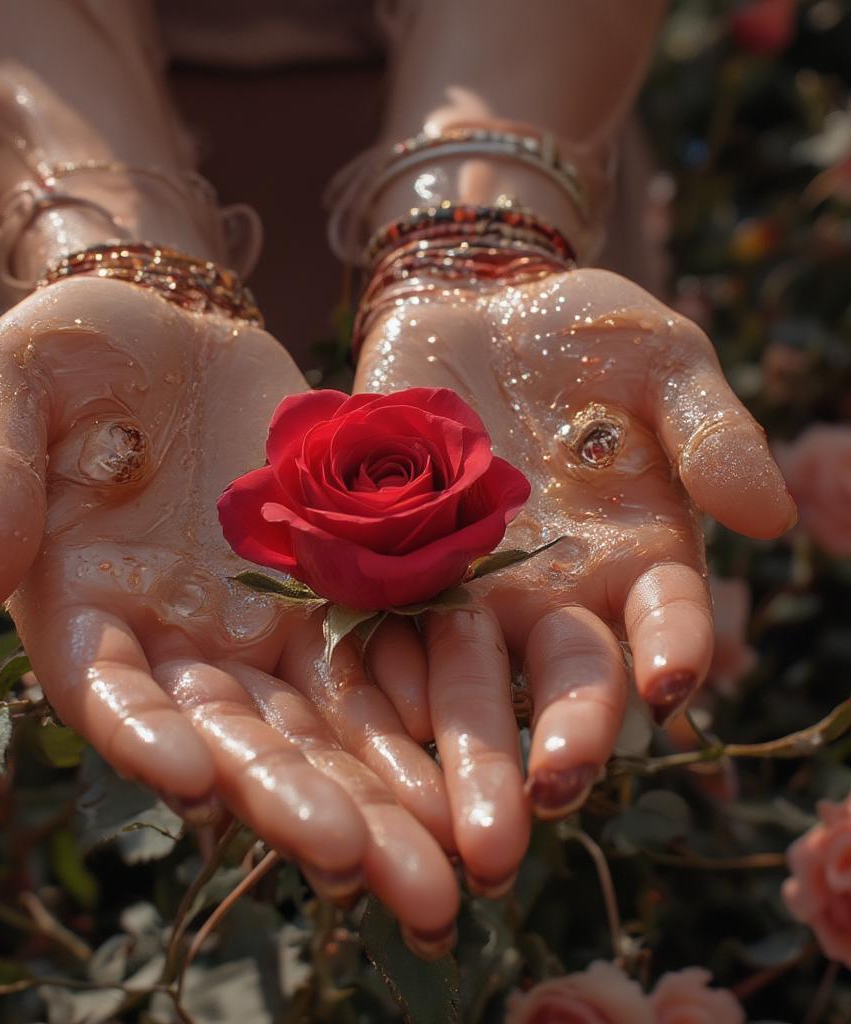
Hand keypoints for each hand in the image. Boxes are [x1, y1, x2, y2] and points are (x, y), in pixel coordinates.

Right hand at [0, 276, 460, 953]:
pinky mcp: (333, 583)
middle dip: (301, 806)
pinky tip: (471, 762)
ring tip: (445, 863)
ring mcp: (259, 619)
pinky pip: (381, 652)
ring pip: (323, 720)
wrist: (174, 325)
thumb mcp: (13, 380)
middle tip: (373, 877)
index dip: (147, 738)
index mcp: (82, 606)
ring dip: (382, 793)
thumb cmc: (72, 344)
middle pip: (237, 738)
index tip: (198, 783)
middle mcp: (176, 639)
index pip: (110, 691)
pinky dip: (420, 708)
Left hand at [347, 266, 793, 886]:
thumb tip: (769, 517)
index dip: (673, 648)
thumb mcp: (662, 358)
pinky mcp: (390, 558)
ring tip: (460, 811)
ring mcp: (469, 580)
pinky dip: (381, 667)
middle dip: (564, 736)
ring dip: (467, 740)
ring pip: (472, 673)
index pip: (664, 616)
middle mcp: (555, 587)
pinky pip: (384, 620)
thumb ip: (711, 430)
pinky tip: (379, 715)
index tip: (672, 686)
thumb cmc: (588, 329)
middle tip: (552, 793)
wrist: (477, 302)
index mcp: (637, 553)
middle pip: (564, 674)